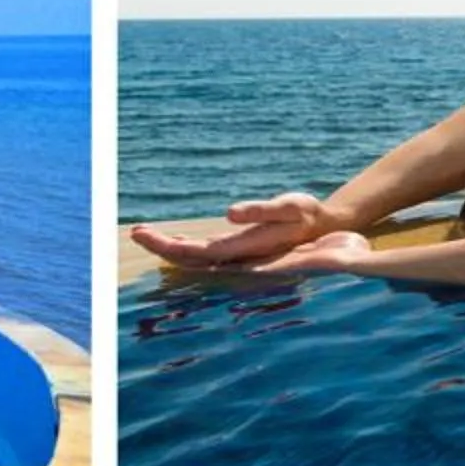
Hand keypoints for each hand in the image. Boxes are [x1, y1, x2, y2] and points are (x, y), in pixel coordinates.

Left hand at [131, 193, 342, 267]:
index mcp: (242, 249)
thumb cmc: (308, 215)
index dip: (168, 246)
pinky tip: (176, 241)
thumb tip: (230, 213)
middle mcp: (236, 258)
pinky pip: (206, 252)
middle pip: (189, 257)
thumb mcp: (289, 207)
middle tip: (135, 232)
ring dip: (169, 247)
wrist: (329, 232)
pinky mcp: (242, 251)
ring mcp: (238, 257)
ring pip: (195, 257)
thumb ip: (260, 211)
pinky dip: (187, 247)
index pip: (195, 252)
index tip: (142, 233)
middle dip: (161, 245)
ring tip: (143, 234)